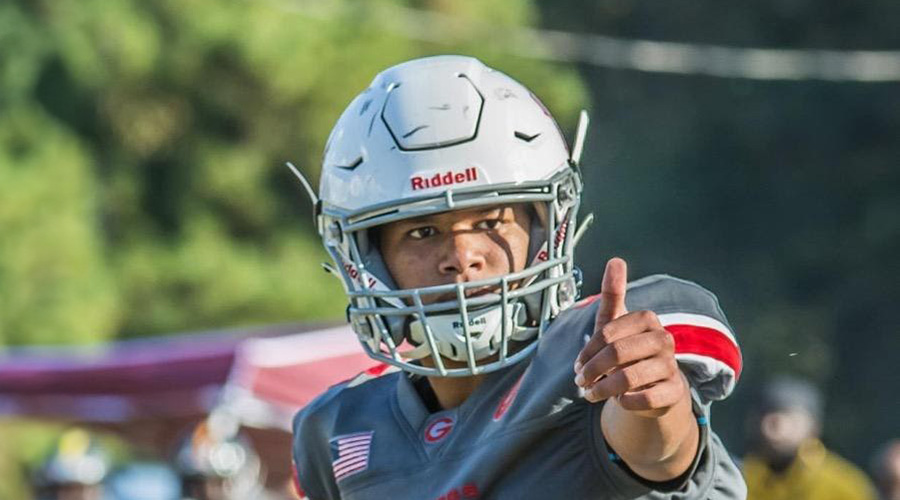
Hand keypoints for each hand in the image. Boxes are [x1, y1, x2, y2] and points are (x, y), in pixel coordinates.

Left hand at [574, 258, 685, 416]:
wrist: (653, 387)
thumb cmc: (628, 351)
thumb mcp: (614, 324)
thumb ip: (612, 294)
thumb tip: (616, 259)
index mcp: (647, 319)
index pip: (608, 333)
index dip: (588, 351)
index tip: (578, 365)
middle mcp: (664, 339)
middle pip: (618, 353)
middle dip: (593, 370)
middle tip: (580, 382)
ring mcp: (671, 366)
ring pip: (630, 378)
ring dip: (603, 389)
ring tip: (591, 394)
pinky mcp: (674, 391)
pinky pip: (645, 399)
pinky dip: (625, 402)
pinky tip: (618, 401)